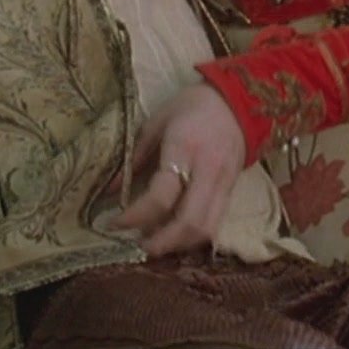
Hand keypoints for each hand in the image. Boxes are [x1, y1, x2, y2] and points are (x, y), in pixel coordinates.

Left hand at [112, 83, 243, 256]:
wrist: (239, 101)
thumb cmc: (191, 107)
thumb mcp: (156, 123)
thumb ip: (134, 157)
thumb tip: (110, 190)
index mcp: (185, 147)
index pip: (162, 194)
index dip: (136, 215)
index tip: (115, 223)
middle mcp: (208, 170)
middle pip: (189, 221)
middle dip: (162, 242)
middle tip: (138, 247)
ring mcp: (224, 184)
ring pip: (206, 230)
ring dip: (179, 245)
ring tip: (155, 244)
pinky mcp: (232, 192)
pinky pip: (215, 224)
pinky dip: (193, 237)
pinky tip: (175, 236)